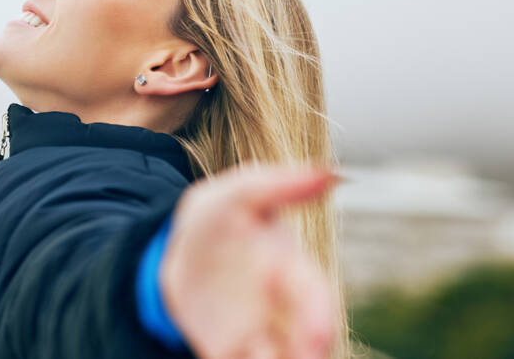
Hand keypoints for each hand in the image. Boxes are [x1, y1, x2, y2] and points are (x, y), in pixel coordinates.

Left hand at [159, 164, 340, 358]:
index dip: (317, 320)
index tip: (317, 339)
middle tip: (303, 358)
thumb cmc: (220, 218)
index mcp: (289, 271)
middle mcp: (281, 312)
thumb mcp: (234, 195)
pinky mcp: (226, 353)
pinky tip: (228, 354)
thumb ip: (276, 184)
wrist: (182, 252)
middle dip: (305, 353)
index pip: (313, 299)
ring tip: (254, 355)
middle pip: (303, 345)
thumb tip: (332, 173)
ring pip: (277, 357)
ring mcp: (256, 336)